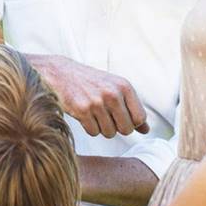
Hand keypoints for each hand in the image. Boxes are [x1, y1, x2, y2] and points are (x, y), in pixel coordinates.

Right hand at [28, 54, 148, 137]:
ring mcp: (97, 102)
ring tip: (92, 112)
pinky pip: (93, 132)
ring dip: (101, 127)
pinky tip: (83, 114)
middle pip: (126, 129)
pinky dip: (88, 127)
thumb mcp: (112, 88)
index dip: (130, 122)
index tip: (119, 116)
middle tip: (104, 115)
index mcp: (123, 86)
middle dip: (116, 127)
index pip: (140, 119)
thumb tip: (146, 130)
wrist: (58, 72)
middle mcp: (112, 93)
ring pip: (109, 133)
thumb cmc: (88, 81)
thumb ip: (130, 108)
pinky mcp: (82, 110)